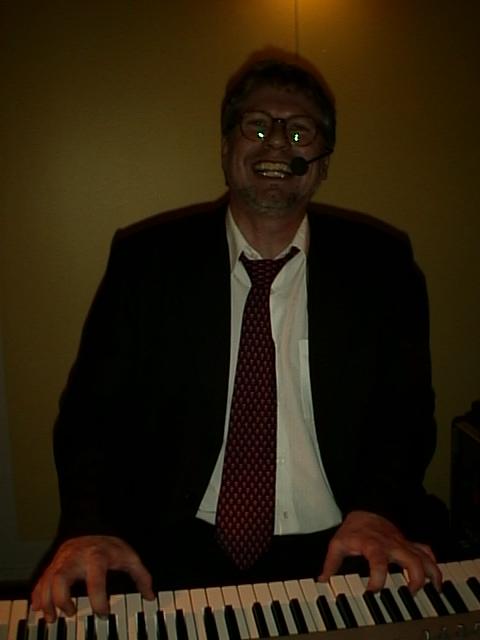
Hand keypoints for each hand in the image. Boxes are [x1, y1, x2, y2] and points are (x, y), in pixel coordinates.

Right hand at [31, 535, 154, 620]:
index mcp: (96, 556)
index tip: (103, 613)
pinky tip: (40, 609)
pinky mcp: (52, 565)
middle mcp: (75, 558)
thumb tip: (150, 596)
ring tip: (52, 618)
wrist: (91, 524)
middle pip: (61, 577)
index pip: (96, 579)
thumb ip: (141, 576)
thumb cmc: (110, 546)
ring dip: (47, 602)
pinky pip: (40, 581)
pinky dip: (38, 596)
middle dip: (62, 599)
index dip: (99, 599)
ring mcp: (61, 561)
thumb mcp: (129, 557)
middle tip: (71, 613)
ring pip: (46, 581)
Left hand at [319, 511, 441, 592]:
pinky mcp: (410, 544)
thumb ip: (331, 563)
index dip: (377, 579)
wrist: (367, 510)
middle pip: (411, 560)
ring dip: (431, 573)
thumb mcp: (338, 544)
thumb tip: (322, 580)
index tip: (373, 592)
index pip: (378, 563)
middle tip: (410, 594)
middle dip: (414, 579)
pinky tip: (435, 580)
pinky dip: (433, 565)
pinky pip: (427, 552)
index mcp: (374, 546)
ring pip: (425, 556)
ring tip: (433, 590)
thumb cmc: (354, 530)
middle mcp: (392, 545)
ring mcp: (403, 544)